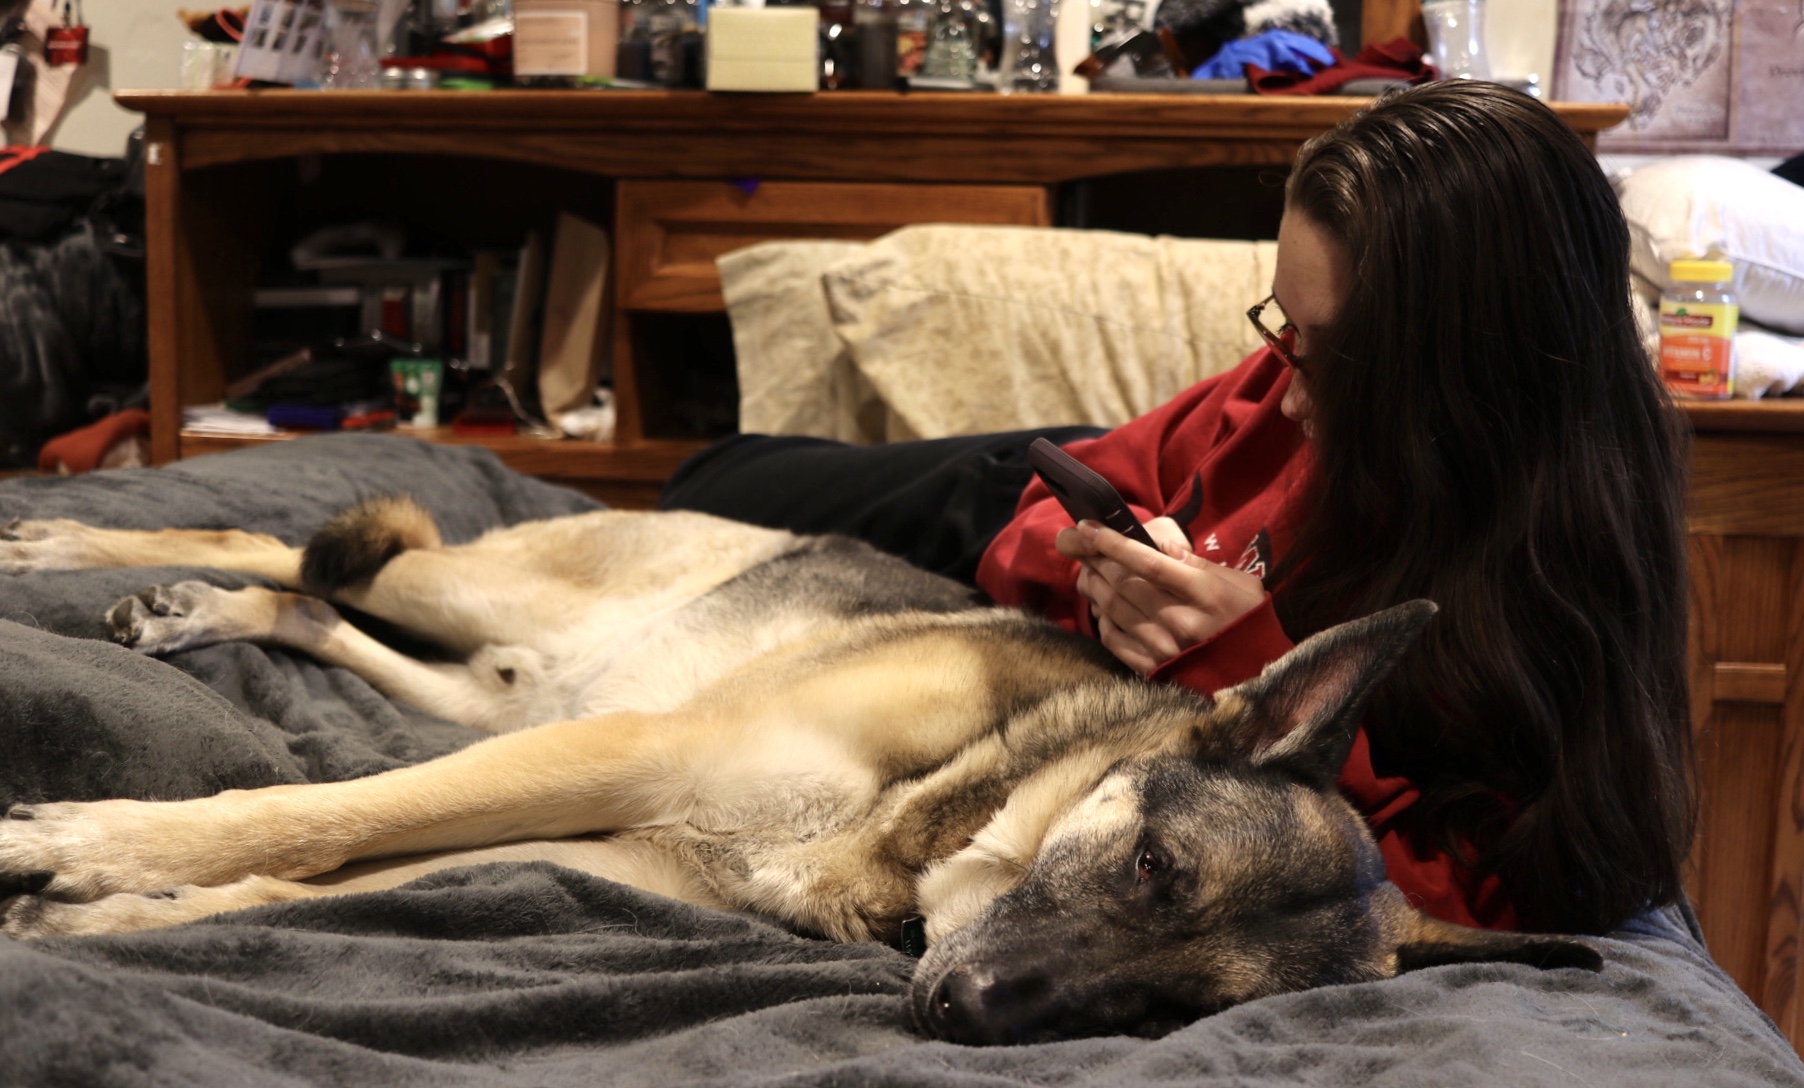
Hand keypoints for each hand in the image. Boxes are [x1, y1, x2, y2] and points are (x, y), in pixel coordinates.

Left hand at [1055, 517, 1266, 675]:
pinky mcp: (1153, 669)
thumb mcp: (1238, 581)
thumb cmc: (1247, 618)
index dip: (1115, 544)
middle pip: (1124, 583)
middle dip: (1097, 559)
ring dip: (1094, 585)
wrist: (1258, 673)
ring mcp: (1165, 647)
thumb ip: (1196, 562)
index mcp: (1205, 593)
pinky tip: (1102, 604)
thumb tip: (1157, 542)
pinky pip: (1113, 640)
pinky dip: (1101, 618)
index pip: (1149, 563)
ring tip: (1090, 570)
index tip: (1089, 527)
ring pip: (1113, 609)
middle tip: (1082, 543)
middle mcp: (1181, 620)